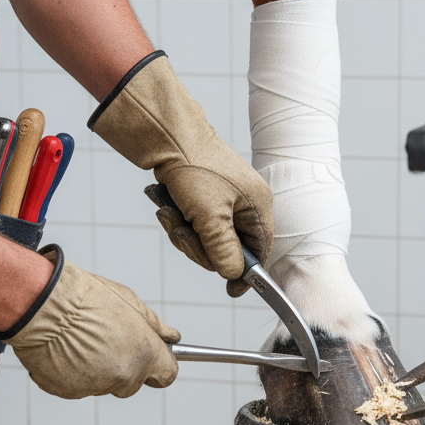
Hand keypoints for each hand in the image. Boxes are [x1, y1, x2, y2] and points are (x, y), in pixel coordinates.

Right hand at [2, 248, 179, 398]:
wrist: (40, 305)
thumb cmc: (85, 299)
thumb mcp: (130, 302)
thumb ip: (155, 326)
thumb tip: (172, 337)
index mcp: (145, 354)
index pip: (167, 375)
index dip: (159, 368)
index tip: (153, 362)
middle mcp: (125, 375)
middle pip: (133, 383)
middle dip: (124, 367)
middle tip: (105, 341)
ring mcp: (96, 386)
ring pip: (103, 384)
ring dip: (96, 369)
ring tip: (80, 340)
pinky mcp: (68, 391)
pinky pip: (76, 386)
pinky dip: (71, 373)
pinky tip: (63, 349)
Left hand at [90, 53, 272, 294]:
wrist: (166, 134)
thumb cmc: (193, 166)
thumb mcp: (209, 216)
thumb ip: (223, 250)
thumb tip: (232, 274)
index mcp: (257, 207)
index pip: (259, 252)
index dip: (245, 273)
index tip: (230, 289)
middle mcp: (245, 205)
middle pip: (229, 249)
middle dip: (200, 247)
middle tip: (181, 233)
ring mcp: (225, 201)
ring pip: (208, 239)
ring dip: (184, 233)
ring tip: (168, 215)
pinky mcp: (205, 197)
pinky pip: (195, 225)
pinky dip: (178, 221)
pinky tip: (165, 208)